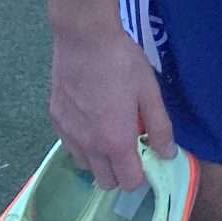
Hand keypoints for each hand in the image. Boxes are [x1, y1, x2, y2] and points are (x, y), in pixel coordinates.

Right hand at [48, 25, 176, 190]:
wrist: (84, 38)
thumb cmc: (122, 62)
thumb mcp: (149, 92)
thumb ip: (160, 128)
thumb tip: (167, 155)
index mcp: (115, 142)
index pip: (129, 183)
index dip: (142, 176)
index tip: (147, 157)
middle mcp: (88, 146)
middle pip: (105, 182)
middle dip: (121, 172)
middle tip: (130, 145)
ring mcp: (67, 135)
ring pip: (86, 166)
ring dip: (100, 158)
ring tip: (109, 129)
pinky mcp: (54, 120)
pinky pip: (70, 145)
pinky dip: (82, 142)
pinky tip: (90, 117)